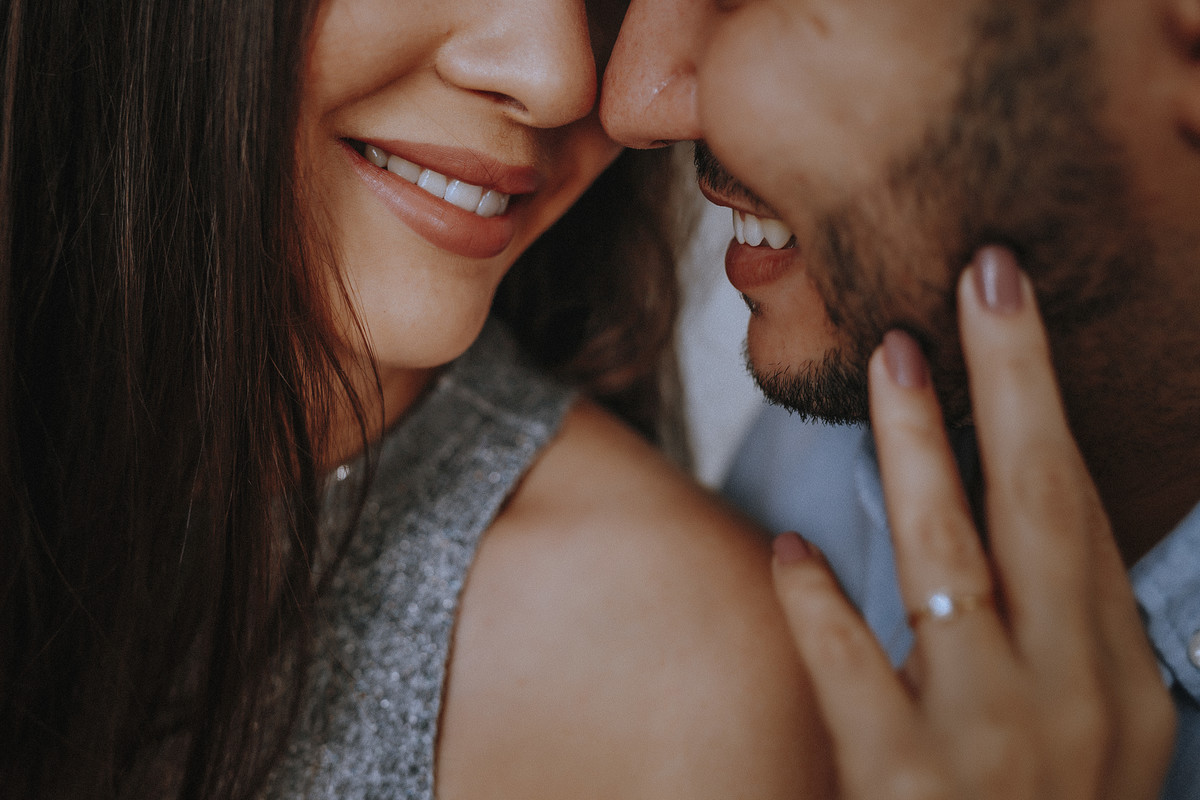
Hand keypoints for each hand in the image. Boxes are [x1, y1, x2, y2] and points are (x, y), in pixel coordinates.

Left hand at [772, 247, 1175, 798]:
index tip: (1007, 304)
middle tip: (981, 281)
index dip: (1045, 401)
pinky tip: (789, 550)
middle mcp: (1074, 698)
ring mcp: (994, 746)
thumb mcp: (1088, 734)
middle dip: (1016, 385)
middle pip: (1047, 508)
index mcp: (1121, 678)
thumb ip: (1059, 631)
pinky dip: (821, 608)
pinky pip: (856, 677)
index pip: (1082, 512)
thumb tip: (1030, 510)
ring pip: (953, 568)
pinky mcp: (909, 790)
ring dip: (921, 458)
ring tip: (896, 363)